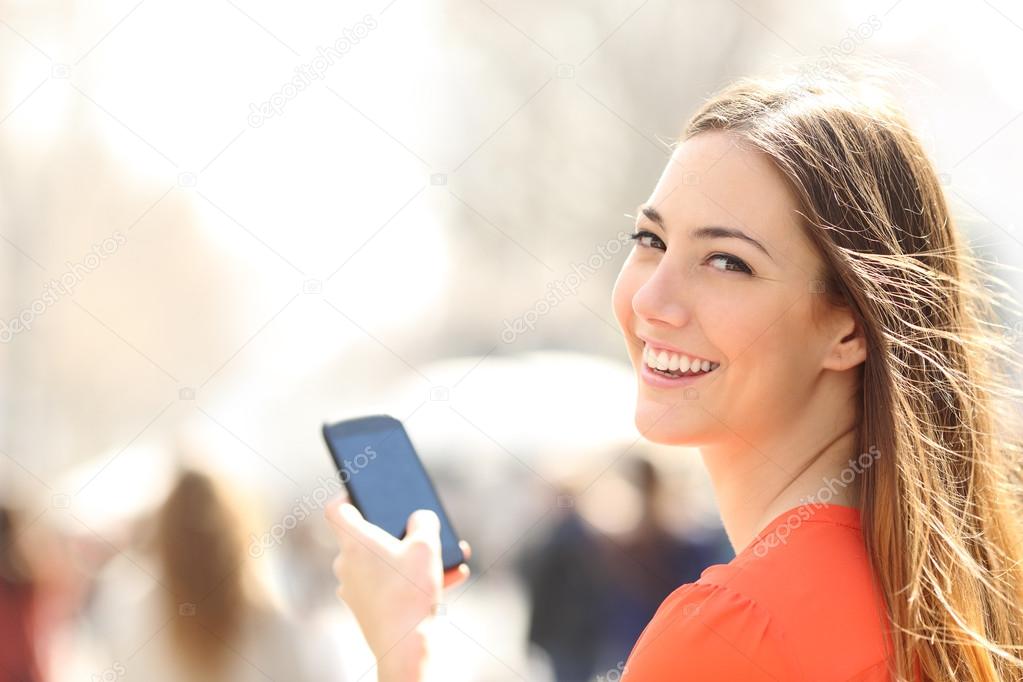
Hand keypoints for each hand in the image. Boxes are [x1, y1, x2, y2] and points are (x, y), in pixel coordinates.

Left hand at [324, 493, 471, 678]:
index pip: (336, 510)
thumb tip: (420, 518)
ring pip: (384, 562)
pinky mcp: (366, 608)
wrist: (405, 647)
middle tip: (421, 525)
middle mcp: (347, 564)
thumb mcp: (427, 546)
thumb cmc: (411, 592)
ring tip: (448, 556)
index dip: (348, 495)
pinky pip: (390, 584)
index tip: (364, 491)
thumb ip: (424, 522)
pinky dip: (413, 580)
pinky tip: (449, 578)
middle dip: (399, 530)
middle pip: (367, 536)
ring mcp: (354, 588)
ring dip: (413, 557)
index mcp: (354, 542)